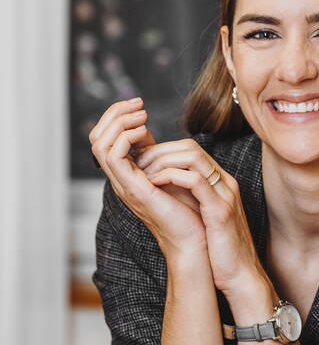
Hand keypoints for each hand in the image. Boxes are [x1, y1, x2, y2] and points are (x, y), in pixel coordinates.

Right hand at [89, 98, 208, 263]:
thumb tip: (147, 131)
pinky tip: (145, 132)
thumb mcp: (168, 171)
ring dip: (120, 123)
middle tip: (138, 105)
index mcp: (126, 174)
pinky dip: (126, 137)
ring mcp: (123, 185)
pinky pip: (114, 156)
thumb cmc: (188, 209)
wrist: (195, 239)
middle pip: (96, 138)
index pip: (105, 139)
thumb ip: (155, 154)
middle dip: (114, 114)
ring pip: (100, 144)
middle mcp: (120, 179)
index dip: (116, 116)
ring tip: (143, 116)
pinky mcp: (133, 189)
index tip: (139, 105)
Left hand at [135, 139, 265, 294]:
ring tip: (143, 173)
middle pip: (191, 147)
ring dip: (162, 161)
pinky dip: (171, 177)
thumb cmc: (219, 250)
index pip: (190, 149)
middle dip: (159, 151)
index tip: (140, 162)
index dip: (162, 150)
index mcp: (220, 183)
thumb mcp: (202, 216)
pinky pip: (196, 181)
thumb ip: (189, 199)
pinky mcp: (220, 211)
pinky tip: (153, 184)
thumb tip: (161, 188)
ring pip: (193, 157)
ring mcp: (224, 194)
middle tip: (137, 164)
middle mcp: (224, 183)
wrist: (241, 276)